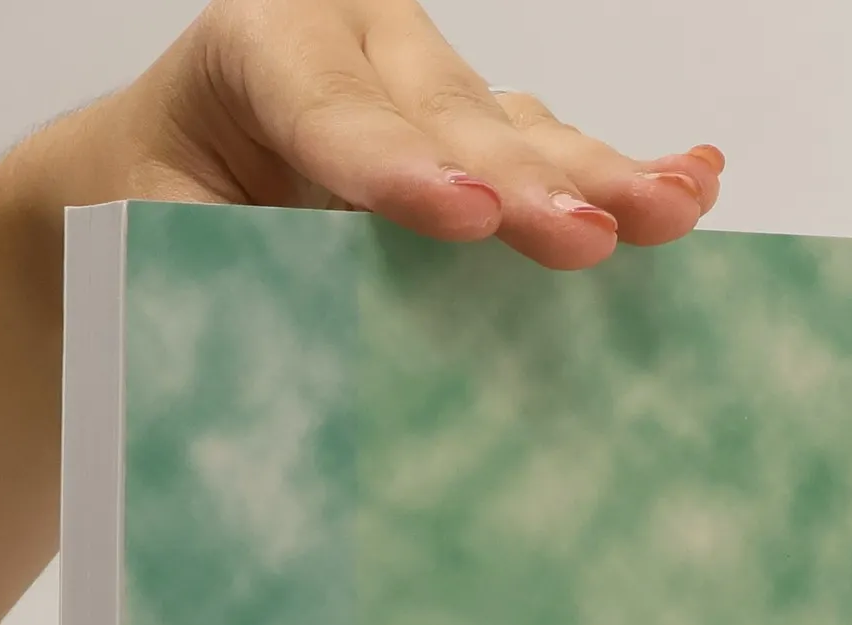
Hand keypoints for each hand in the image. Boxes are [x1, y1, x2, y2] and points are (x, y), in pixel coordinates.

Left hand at [62, 0, 723, 269]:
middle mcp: (356, 41)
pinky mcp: (470, 124)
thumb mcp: (158, 240)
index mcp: (260, 47)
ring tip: (674, 210)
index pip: (336, 114)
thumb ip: (230, 271)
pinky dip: (613, 170)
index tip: (465, 220)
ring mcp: (424, 78)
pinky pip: (545, 146)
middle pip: (451, 119)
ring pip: (516, 129)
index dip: (401, 171)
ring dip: (600, 177)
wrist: (157, 178)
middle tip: (587, 239)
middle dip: (525, 184)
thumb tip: (313, 357)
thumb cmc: (156, 214)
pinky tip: (695, 178)